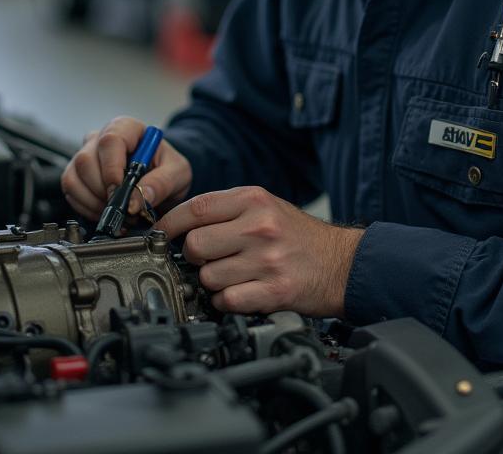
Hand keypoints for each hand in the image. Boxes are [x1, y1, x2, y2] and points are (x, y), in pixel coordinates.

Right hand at [61, 116, 192, 223]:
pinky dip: (85, 207)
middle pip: (86, 160)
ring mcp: (86, 155)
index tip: (119, 190)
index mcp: (127, 128)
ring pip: (73, 177)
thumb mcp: (178, 172)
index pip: (110, 140)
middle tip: (121, 208)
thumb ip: (162, 182)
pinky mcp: (77, 174)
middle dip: (102, 191)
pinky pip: (70, 191)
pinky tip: (104, 211)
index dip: (111, 168)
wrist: (161, 178)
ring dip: (92, 201)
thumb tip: (139, 198)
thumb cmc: (167, 168)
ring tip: (115, 212)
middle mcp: (101, 138)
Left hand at [156, 186, 363, 316]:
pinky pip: (227, 301)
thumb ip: (226, 210)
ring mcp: (266, 260)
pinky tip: (239, 293)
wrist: (342, 263)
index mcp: (253, 200)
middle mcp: (259, 227)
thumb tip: (179, 224)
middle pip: (195, 245)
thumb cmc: (299, 236)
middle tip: (206, 259)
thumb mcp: (265, 205)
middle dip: (193, 257)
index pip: (196, 208)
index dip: (169, 223)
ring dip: (211, 282)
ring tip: (230, 276)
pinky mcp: (273, 292)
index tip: (160, 234)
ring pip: (208, 276)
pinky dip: (226, 301)